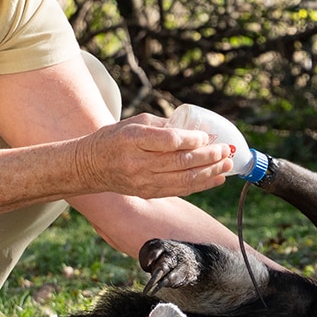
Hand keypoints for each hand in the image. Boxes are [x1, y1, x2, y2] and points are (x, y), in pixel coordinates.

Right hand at [76, 114, 232, 198]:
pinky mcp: (147, 193)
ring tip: (227, 164)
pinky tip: (215, 178)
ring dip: (209, 172)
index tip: (206, 136)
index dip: (191, 139)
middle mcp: (138, 163)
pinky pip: (179, 190)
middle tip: (226, 150)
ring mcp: (143, 182)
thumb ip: (163, 126)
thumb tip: (196, 131)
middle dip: (208, 157)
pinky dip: (200, 185)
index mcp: (132, 140)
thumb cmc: (113, 138)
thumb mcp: (134, 122)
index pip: (168, 141)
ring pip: (183, 179)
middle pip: (180, 162)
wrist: (89, 166)